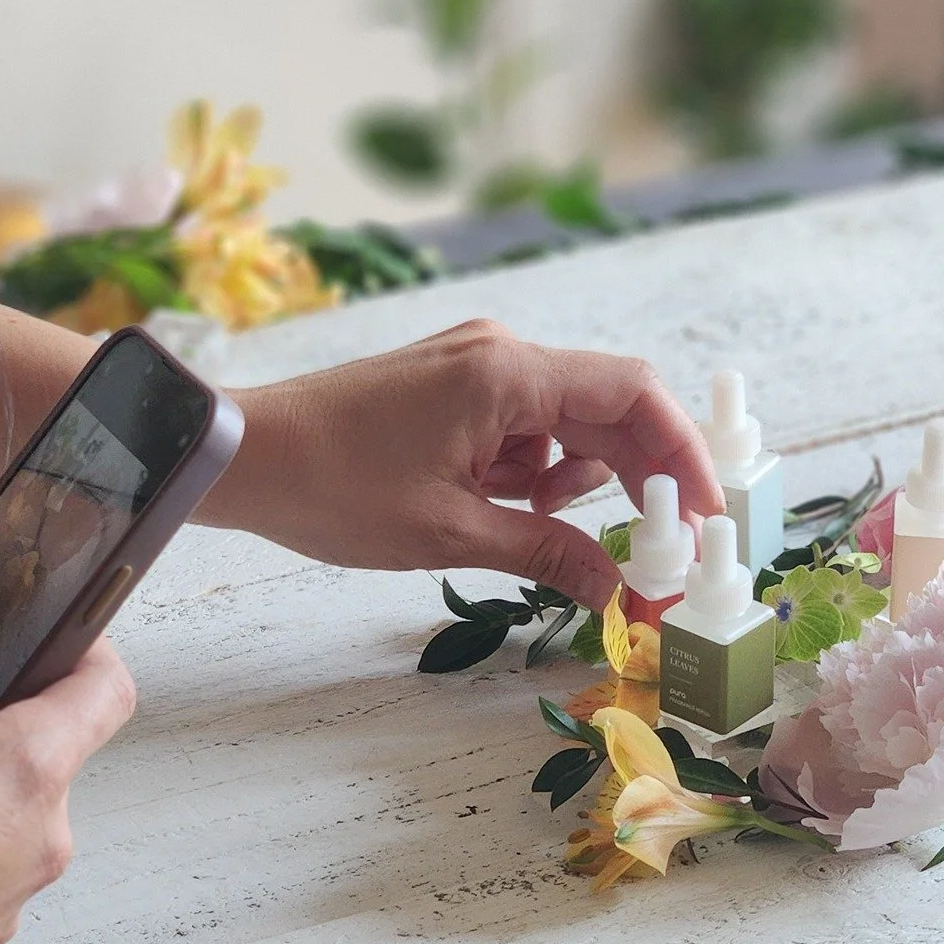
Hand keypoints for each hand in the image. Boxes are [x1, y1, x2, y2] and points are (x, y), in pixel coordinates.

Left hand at [210, 320, 724, 608]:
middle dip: (641, 480)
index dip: (683, 453)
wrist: (241, 456)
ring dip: (578, 483)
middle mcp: (499, 354)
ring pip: (567, 424)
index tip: (702, 515)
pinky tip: (504, 511)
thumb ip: (546, 550)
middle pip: (609, 409)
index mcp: (507, 373)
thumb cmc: (331, 487)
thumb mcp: (448, 532)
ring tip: (542, 531)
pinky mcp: (452, 390)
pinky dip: (533, 475)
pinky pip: (523, 429)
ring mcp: (473, 368)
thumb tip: (617, 589)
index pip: (633, 394)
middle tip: (658, 551)